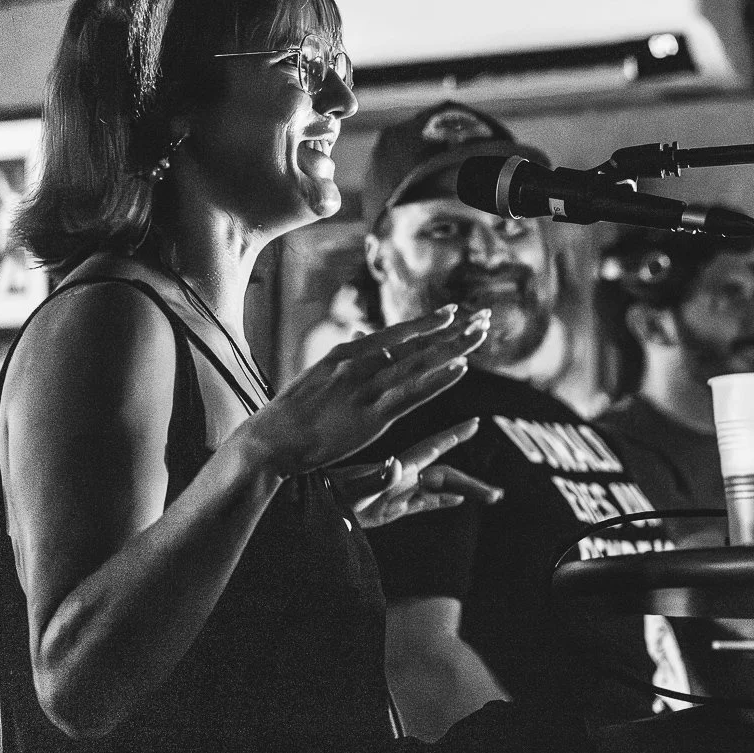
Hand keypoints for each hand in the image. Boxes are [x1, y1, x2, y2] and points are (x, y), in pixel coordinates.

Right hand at [236, 305, 491, 476]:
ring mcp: (368, 389)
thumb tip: (364, 338)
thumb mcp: (319, 375)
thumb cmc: (292, 412)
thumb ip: (346, 358)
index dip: (427, 323)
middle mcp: (360, 363)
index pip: (396, 334)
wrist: (272, 439)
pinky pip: (414, 394)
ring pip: (421, 363)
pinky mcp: (373, 416)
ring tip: (481, 334)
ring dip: (454, 347)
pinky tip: (461, 367)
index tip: (452, 313)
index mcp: (347, 352)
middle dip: (452, 330)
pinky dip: (439, 379)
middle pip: (416, 344)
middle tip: (482, 317)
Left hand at [329, 418, 502, 528]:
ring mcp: (394, 493)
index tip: (475, 424)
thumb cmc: (321, 496)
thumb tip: (396, 466)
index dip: (453, 436)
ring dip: (462, 492)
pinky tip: (455, 502)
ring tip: (489, 497)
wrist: (303, 504)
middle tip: (498, 493)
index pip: (431, 449)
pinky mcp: (386, 510)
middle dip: (471, 482)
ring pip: (437, 490)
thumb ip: (374, 480)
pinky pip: (420, 504)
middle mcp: (399, 478)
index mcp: (395, 469)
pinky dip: (440, 502)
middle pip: (444, 476)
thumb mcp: (349, 491)